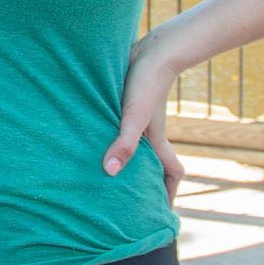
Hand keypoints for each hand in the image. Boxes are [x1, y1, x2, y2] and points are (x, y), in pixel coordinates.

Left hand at [104, 28, 182, 197]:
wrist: (153, 49)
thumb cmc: (145, 84)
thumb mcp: (133, 117)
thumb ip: (124, 143)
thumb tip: (111, 173)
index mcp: (156, 141)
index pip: (171, 174)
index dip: (169, 195)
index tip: (163, 215)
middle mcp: (150, 133)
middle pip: (153, 164)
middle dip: (147, 183)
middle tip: (131, 200)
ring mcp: (139, 118)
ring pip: (137, 146)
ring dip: (129, 159)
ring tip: (107, 173)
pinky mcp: (127, 103)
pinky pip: (122, 128)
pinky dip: (114, 137)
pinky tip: (93, 136)